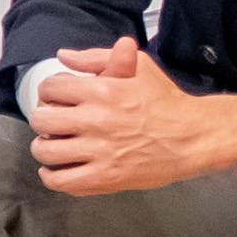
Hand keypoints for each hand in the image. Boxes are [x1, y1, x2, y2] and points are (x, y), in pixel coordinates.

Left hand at [27, 36, 236, 196]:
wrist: (195, 136)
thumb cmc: (166, 100)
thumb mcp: (139, 67)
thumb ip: (97, 58)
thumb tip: (63, 55)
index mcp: (102, 90)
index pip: (50, 89)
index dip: (49, 93)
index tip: (56, 99)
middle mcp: (97, 120)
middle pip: (42, 120)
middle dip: (43, 119)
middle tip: (52, 123)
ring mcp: (100, 151)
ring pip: (46, 151)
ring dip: (43, 147)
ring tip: (52, 146)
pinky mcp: (106, 177)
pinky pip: (61, 181)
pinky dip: (51, 176)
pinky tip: (56, 169)